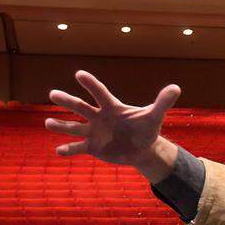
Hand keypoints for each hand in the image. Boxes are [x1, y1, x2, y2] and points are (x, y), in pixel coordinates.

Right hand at [45, 70, 180, 178]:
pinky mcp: (92, 147)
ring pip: (73, 127)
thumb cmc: (146, 128)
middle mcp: (98, 117)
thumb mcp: (154, 116)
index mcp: (112, 107)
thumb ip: (163, 102)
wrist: (142, 149)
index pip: (100, 93)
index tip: (79, 74)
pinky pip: (77, 147)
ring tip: (48, 123)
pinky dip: (68, 149)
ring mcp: (93, 132)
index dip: (91, 84)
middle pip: (80, 107)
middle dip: (67, 101)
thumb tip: (176, 88)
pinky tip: (58, 151)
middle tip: (53, 94)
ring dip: (60, 126)